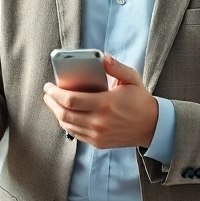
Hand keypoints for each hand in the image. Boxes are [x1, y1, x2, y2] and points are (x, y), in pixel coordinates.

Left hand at [42, 55, 157, 149]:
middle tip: (48, 93)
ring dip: (57, 113)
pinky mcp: (98, 143)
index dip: (55, 93)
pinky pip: (75, 133)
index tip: (49, 86)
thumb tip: (102, 57)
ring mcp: (97, 135)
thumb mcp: (132, 79)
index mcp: (105, 104)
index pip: (71, 100)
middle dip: (51, 103)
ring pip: (67, 125)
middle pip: (65, 114)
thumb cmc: (140, 100)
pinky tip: (65, 114)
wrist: (151, 126)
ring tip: (54, 102)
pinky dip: (67, 123)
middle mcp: (99, 122)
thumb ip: (116, 67)